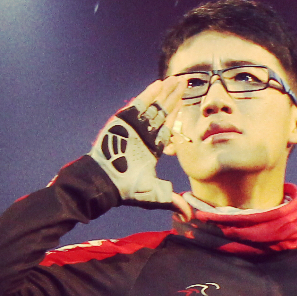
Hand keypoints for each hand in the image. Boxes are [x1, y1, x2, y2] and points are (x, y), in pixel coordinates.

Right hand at [89, 78, 193, 217]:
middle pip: (163, 113)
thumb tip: (190, 216)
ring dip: (165, 93)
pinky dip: (149, 94)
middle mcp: (144, 135)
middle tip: (185, 83)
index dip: (177, 118)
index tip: (185, 105)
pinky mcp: (124, 119)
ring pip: (153, 106)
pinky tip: (160, 83)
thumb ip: (173, 200)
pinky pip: (139, 103)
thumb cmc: (127, 189)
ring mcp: (134, 126)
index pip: (167, 130)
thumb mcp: (154, 194)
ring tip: (176, 79)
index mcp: (151, 149)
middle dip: (174, 99)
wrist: (105, 181)